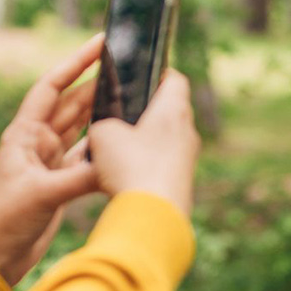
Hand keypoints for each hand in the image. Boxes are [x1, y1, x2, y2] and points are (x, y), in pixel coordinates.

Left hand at [0, 35, 104, 283]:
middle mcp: (37, 142)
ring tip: (132, 97)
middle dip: (98, 85)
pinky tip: (122, 141)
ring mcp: (49, 162)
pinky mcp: (60, 182)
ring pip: (82, 128)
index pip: (52, 87)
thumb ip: (79, 177)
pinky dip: (104, 148)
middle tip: (128, 69)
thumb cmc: (5, 219)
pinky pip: (87, 157)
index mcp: (24, 134)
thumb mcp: (43, 194)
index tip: (99, 44)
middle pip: (72, 104)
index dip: (75, 64)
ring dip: (103, 114)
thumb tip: (115, 163)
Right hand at [87, 70, 198, 217]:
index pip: (175, 79)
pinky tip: (124, 175)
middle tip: (121, 113)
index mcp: (174, 110)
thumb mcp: (103, 135)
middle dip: (146, 111)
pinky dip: (146, 165)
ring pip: (166, 141)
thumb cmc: (131, 167)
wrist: (152, 218)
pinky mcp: (181, 183)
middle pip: (170, 111)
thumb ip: (103, 122)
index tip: (140, 76)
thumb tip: (105, 128)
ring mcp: (188, 160)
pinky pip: (163, 165)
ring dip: (145, 141)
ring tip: (118, 148)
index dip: (157, 72)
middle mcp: (188, 132)